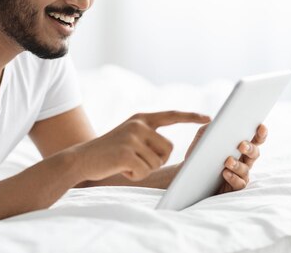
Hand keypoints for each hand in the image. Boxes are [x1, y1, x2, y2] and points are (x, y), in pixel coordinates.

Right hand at [73, 112, 210, 181]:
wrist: (81, 158)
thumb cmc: (108, 153)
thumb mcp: (128, 137)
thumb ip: (147, 136)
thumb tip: (169, 148)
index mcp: (141, 119)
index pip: (171, 115)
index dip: (191, 117)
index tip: (208, 119)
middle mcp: (138, 125)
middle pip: (168, 148)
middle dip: (156, 160)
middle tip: (134, 160)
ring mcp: (132, 137)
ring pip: (157, 161)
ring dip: (144, 168)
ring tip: (125, 163)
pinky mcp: (127, 152)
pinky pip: (144, 171)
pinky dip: (134, 175)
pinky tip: (120, 168)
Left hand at [183, 123, 267, 193]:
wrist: (189, 172)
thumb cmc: (200, 152)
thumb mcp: (203, 136)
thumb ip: (211, 127)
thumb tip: (220, 120)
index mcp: (239, 146)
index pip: (255, 139)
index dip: (261, 134)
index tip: (261, 127)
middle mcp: (244, 160)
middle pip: (254, 153)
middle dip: (250, 148)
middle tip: (242, 145)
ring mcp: (240, 174)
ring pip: (246, 169)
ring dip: (238, 164)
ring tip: (228, 160)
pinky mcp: (233, 186)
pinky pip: (239, 183)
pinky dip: (233, 178)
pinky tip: (225, 173)